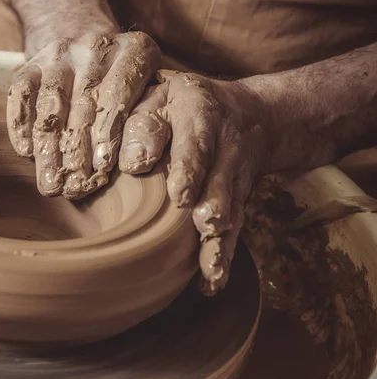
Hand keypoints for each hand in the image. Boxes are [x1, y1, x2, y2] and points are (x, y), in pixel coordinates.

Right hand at [6, 31, 160, 198]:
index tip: (101, 170)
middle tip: (73, 187)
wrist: (91, 45)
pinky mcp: (33, 62)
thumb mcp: (151, 96)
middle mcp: (98, 47)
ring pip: (51, 103)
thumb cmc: (132, 88)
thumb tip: (138, 162)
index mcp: (136, 52)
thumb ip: (147, 125)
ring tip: (50, 181)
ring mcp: (62, 53)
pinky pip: (22, 93)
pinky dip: (21, 124)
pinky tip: (25, 151)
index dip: (107, 135)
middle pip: (84, 104)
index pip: (118, 96)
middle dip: (77, 152)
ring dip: (48, 147)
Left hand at [119, 70, 269, 294]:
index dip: (178, 158)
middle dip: (207, 196)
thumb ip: (141, 121)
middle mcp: (221, 146)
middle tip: (198, 217)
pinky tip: (211, 283)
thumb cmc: (184, 105)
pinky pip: (236, 229)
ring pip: (229, 208)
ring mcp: (234, 177)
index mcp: (197, 113)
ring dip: (219, 238)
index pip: (187, 136)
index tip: (166, 183)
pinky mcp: (239, 202)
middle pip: (216, 175)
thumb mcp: (161, 95)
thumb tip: (126, 161)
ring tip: (209, 267)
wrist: (251, 116)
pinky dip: (224, 256)